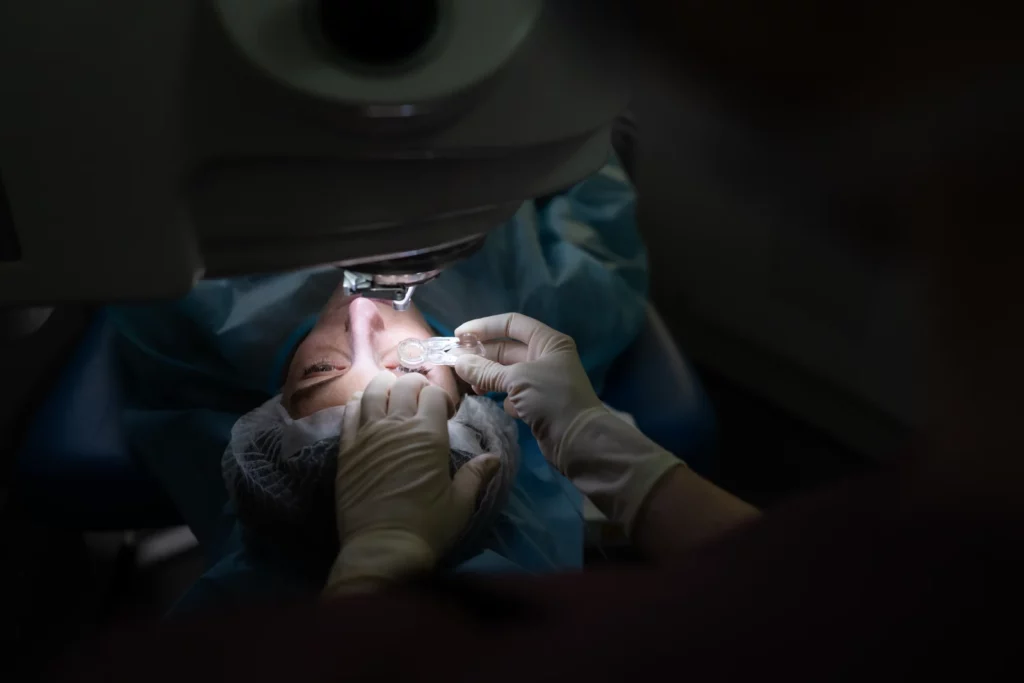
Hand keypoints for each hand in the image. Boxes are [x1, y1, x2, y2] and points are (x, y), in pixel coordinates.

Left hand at [325, 371, 498, 594]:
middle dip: (415, 386)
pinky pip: (349, 412)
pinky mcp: (347, 449)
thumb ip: (476, 475)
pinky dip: (358, 402)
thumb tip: (493, 458)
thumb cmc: (427, 527)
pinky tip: (364, 405)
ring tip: (391, 392)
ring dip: (385, 386)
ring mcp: (368, 435)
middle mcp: (397, 426)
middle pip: (404, 386)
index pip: (434, 394)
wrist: (382, 549)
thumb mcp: (460, 503)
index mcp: (429, 435)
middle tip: (420, 400)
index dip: (441, 397)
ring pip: (373, 391)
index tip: (445, 413)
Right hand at [452, 313, 604, 470]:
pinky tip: (499, 405)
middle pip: (506, 349)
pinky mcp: (538, 403)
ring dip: (488, 377)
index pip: (511, 323)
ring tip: (471, 386)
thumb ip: (486, 370)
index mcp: (548, 342)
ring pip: (507, 373)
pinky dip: (503, 397)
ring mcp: (542, 381)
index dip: (484, 326)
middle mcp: (545, 357)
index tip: (459, 336)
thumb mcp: (517, 380)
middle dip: (481, 355)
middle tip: (455, 363)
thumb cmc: (553, 400)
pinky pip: (513, 393)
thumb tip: (459, 363)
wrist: (579, 441)